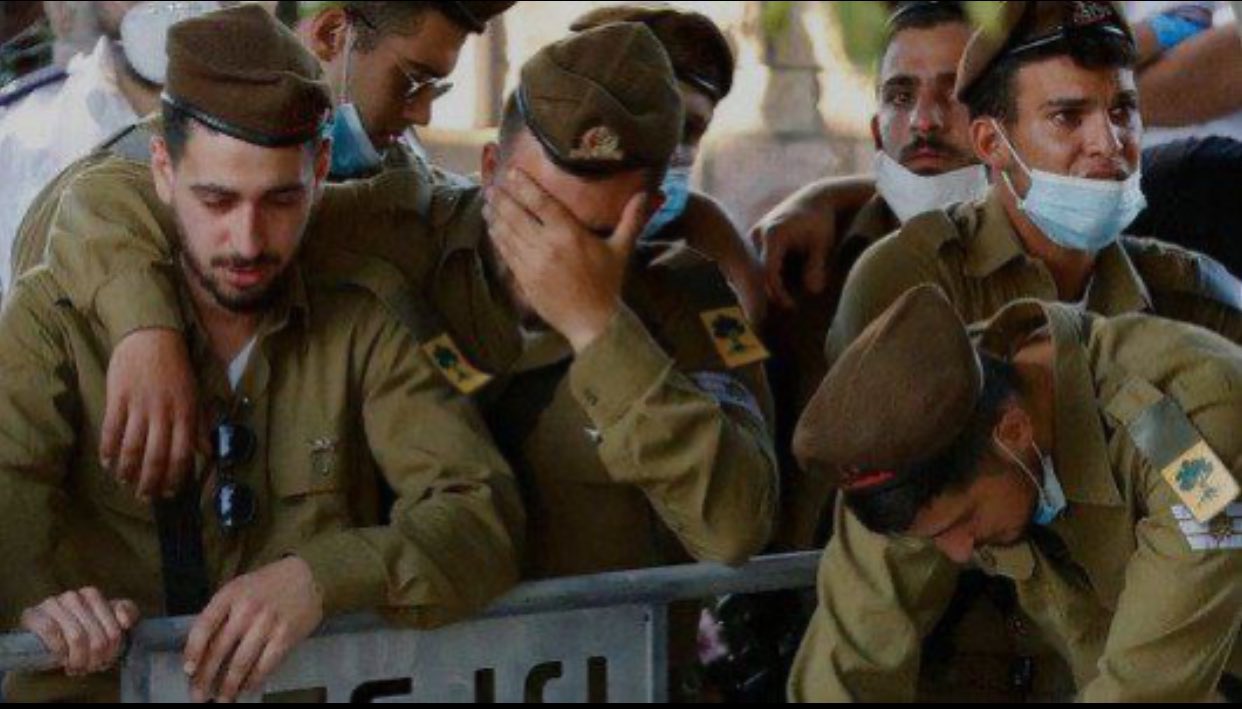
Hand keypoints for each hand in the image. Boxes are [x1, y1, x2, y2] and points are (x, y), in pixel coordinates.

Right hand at [20, 589, 139, 676]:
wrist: (46, 637)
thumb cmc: (82, 629)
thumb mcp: (108, 620)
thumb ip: (127, 612)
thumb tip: (125, 620)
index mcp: (92, 595)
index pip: (112, 631)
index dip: (111, 652)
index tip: (105, 661)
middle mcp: (72, 597)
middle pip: (95, 637)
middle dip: (94, 658)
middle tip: (89, 667)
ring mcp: (52, 604)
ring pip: (76, 636)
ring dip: (78, 659)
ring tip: (76, 667)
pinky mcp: (33, 615)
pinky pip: (51, 632)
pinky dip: (59, 650)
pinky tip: (61, 658)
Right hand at [103, 328, 204, 500]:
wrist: (151, 336)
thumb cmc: (176, 368)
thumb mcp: (195, 395)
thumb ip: (198, 424)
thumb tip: (208, 452)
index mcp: (186, 412)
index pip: (182, 453)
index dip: (176, 477)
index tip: (170, 492)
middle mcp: (164, 412)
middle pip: (156, 456)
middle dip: (151, 482)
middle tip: (146, 496)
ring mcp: (139, 406)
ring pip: (132, 448)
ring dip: (128, 471)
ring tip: (126, 483)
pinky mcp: (118, 398)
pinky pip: (111, 431)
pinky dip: (108, 451)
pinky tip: (108, 463)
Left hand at [183, 557, 323, 702]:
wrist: (307, 576)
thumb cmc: (266, 586)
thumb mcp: (239, 589)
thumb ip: (221, 614)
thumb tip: (202, 653)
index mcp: (230, 595)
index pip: (204, 626)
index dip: (193, 651)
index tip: (188, 671)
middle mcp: (247, 609)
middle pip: (220, 649)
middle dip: (206, 677)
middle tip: (198, 696)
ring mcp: (267, 623)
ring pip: (241, 662)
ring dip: (229, 686)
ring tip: (221, 700)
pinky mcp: (286, 636)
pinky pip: (265, 665)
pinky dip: (253, 681)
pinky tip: (246, 689)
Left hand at [483, 168, 648, 351]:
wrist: (593, 321)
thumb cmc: (607, 284)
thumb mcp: (621, 249)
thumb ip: (631, 219)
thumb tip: (647, 193)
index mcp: (570, 234)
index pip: (542, 203)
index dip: (524, 186)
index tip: (512, 172)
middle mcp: (547, 245)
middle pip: (517, 215)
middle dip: (502, 199)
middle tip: (491, 186)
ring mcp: (532, 263)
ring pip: (508, 233)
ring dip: (495, 216)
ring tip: (487, 203)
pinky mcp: (524, 279)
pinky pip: (506, 253)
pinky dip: (497, 238)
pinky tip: (493, 229)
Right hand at [749, 201, 837, 309]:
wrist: (815, 199)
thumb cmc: (820, 222)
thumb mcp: (822, 243)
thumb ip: (816, 266)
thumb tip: (813, 291)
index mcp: (772, 235)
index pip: (768, 273)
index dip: (778, 294)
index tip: (791, 306)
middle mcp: (757, 234)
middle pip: (754, 274)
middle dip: (764, 295)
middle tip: (777, 313)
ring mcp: (752, 236)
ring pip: (750, 270)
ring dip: (760, 288)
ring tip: (772, 307)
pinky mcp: (753, 240)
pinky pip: (752, 264)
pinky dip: (759, 279)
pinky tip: (768, 293)